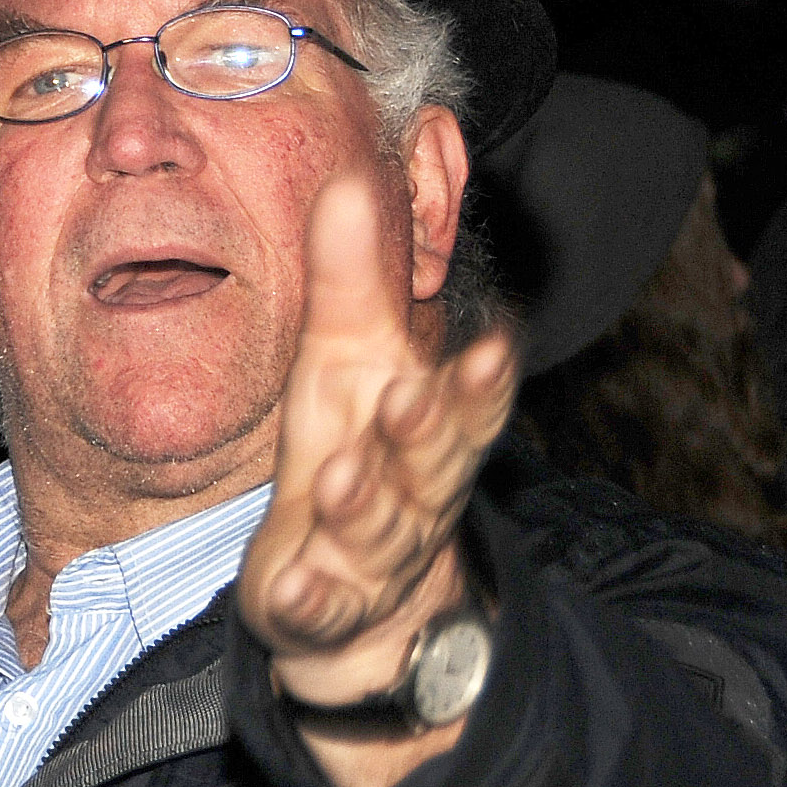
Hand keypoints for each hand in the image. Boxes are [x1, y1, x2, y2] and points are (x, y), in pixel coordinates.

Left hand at [237, 176, 515, 786]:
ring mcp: (372, 563)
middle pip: (432, 468)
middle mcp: (415, 498)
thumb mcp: (348, 364)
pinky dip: (310, 600)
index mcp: (426, 432)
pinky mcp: (322, 610)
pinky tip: (293, 590)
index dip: (480, 383)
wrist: (358, 598)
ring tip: (338, 478)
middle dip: (425, 434)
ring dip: (363, 508)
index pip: (466, 406)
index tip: (494, 348)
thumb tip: (350, 176)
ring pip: (378, 535)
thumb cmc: (358, 454)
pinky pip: (318, 610)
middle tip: (407, 400)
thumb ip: (352, 281)